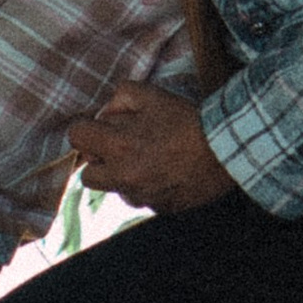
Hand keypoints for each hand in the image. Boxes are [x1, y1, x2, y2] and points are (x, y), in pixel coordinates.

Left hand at [66, 85, 236, 217]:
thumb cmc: (187, 121)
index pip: (76, 138)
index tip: (98, 127)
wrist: (226, 151)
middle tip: (118, 147)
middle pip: (87, 176)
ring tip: (148, 159)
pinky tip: (166, 172)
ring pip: (115, 189)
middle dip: (98, 160)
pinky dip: (147, 187)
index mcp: (118, 145)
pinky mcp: (159, 208)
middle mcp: (124, 176)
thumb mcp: (152, 95)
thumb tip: (106, 113)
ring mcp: (141, 196)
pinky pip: (141, 199)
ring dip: (123, 175)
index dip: (85, 128)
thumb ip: (121, 97)